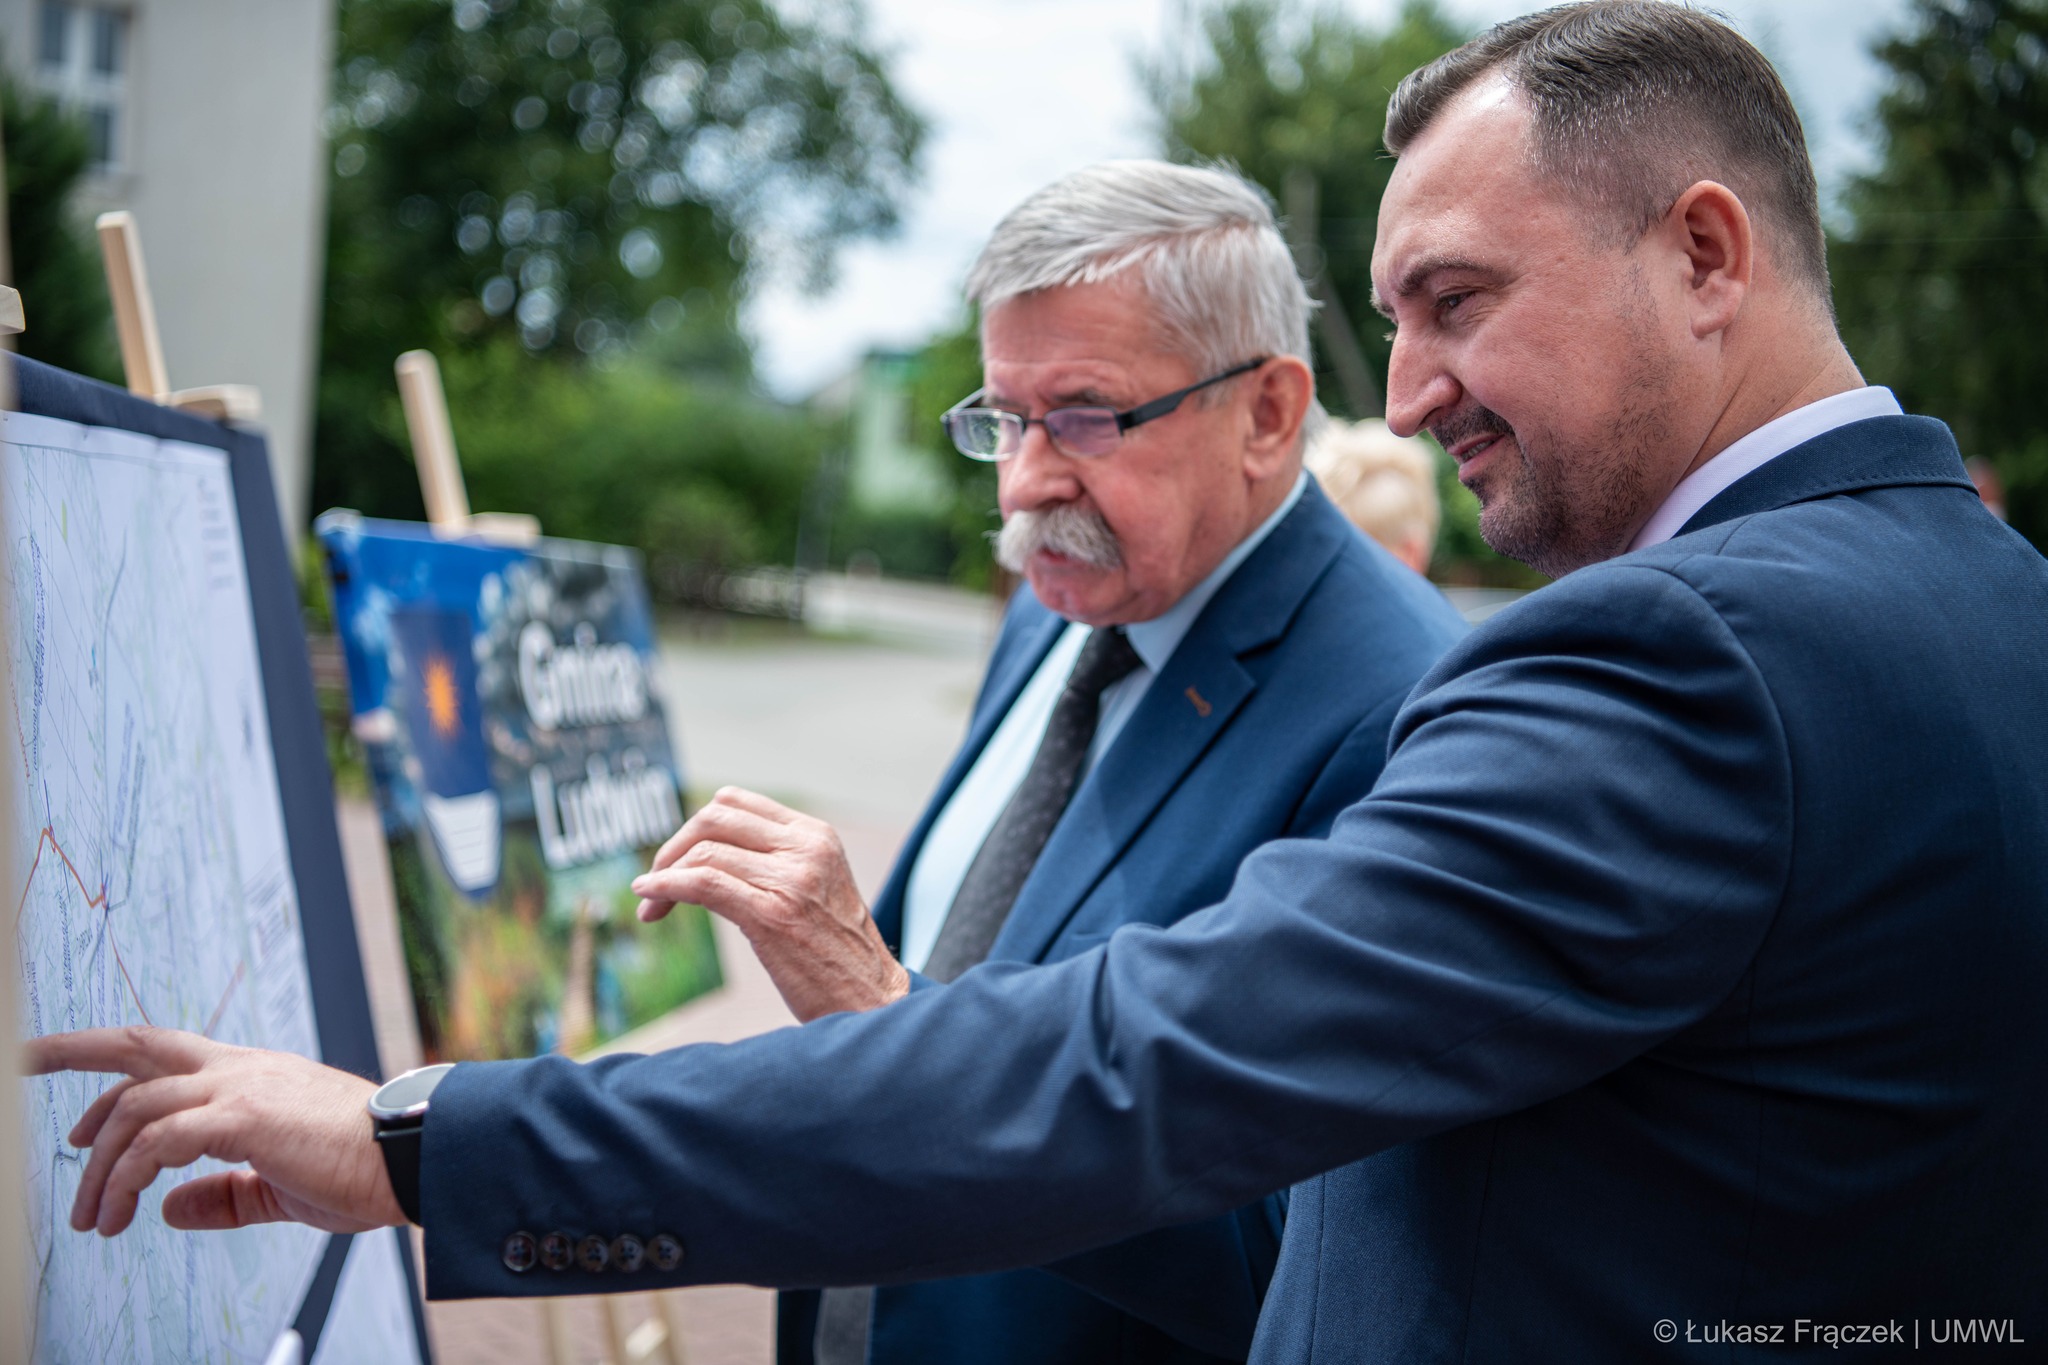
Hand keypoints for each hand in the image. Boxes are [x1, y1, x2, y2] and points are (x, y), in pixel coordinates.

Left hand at [22, 1026, 403, 1236]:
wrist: (413, 1156)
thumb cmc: (363, 1170)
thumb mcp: (280, 1189)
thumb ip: (223, 1195)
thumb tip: (168, 1208)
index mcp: (250, 1077)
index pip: (164, 1062)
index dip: (110, 1083)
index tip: (75, 1121)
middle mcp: (239, 1070)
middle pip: (137, 1046)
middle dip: (71, 1052)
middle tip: (20, 1065)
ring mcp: (241, 1087)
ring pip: (136, 1106)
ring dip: (97, 1165)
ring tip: (92, 1217)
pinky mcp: (246, 1116)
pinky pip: (160, 1141)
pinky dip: (130, 1175)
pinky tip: (127, 1210)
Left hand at [633, 786, 910, 1021]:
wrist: (872, 1002)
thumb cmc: (836, 955)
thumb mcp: (814, 890)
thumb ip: (774, 864)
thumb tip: (703, 859)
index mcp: (816, 835)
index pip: (734, 802)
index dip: (693, 828)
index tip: (675, 861)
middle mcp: (806, 848)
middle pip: (713, 818)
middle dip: (673, 848)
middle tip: (656, 882)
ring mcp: (791, 878)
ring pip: (704, 852)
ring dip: (664, 876)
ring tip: (651, 907)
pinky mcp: (772, 913)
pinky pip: (703, 883)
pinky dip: (666, 888)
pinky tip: (650, 902)